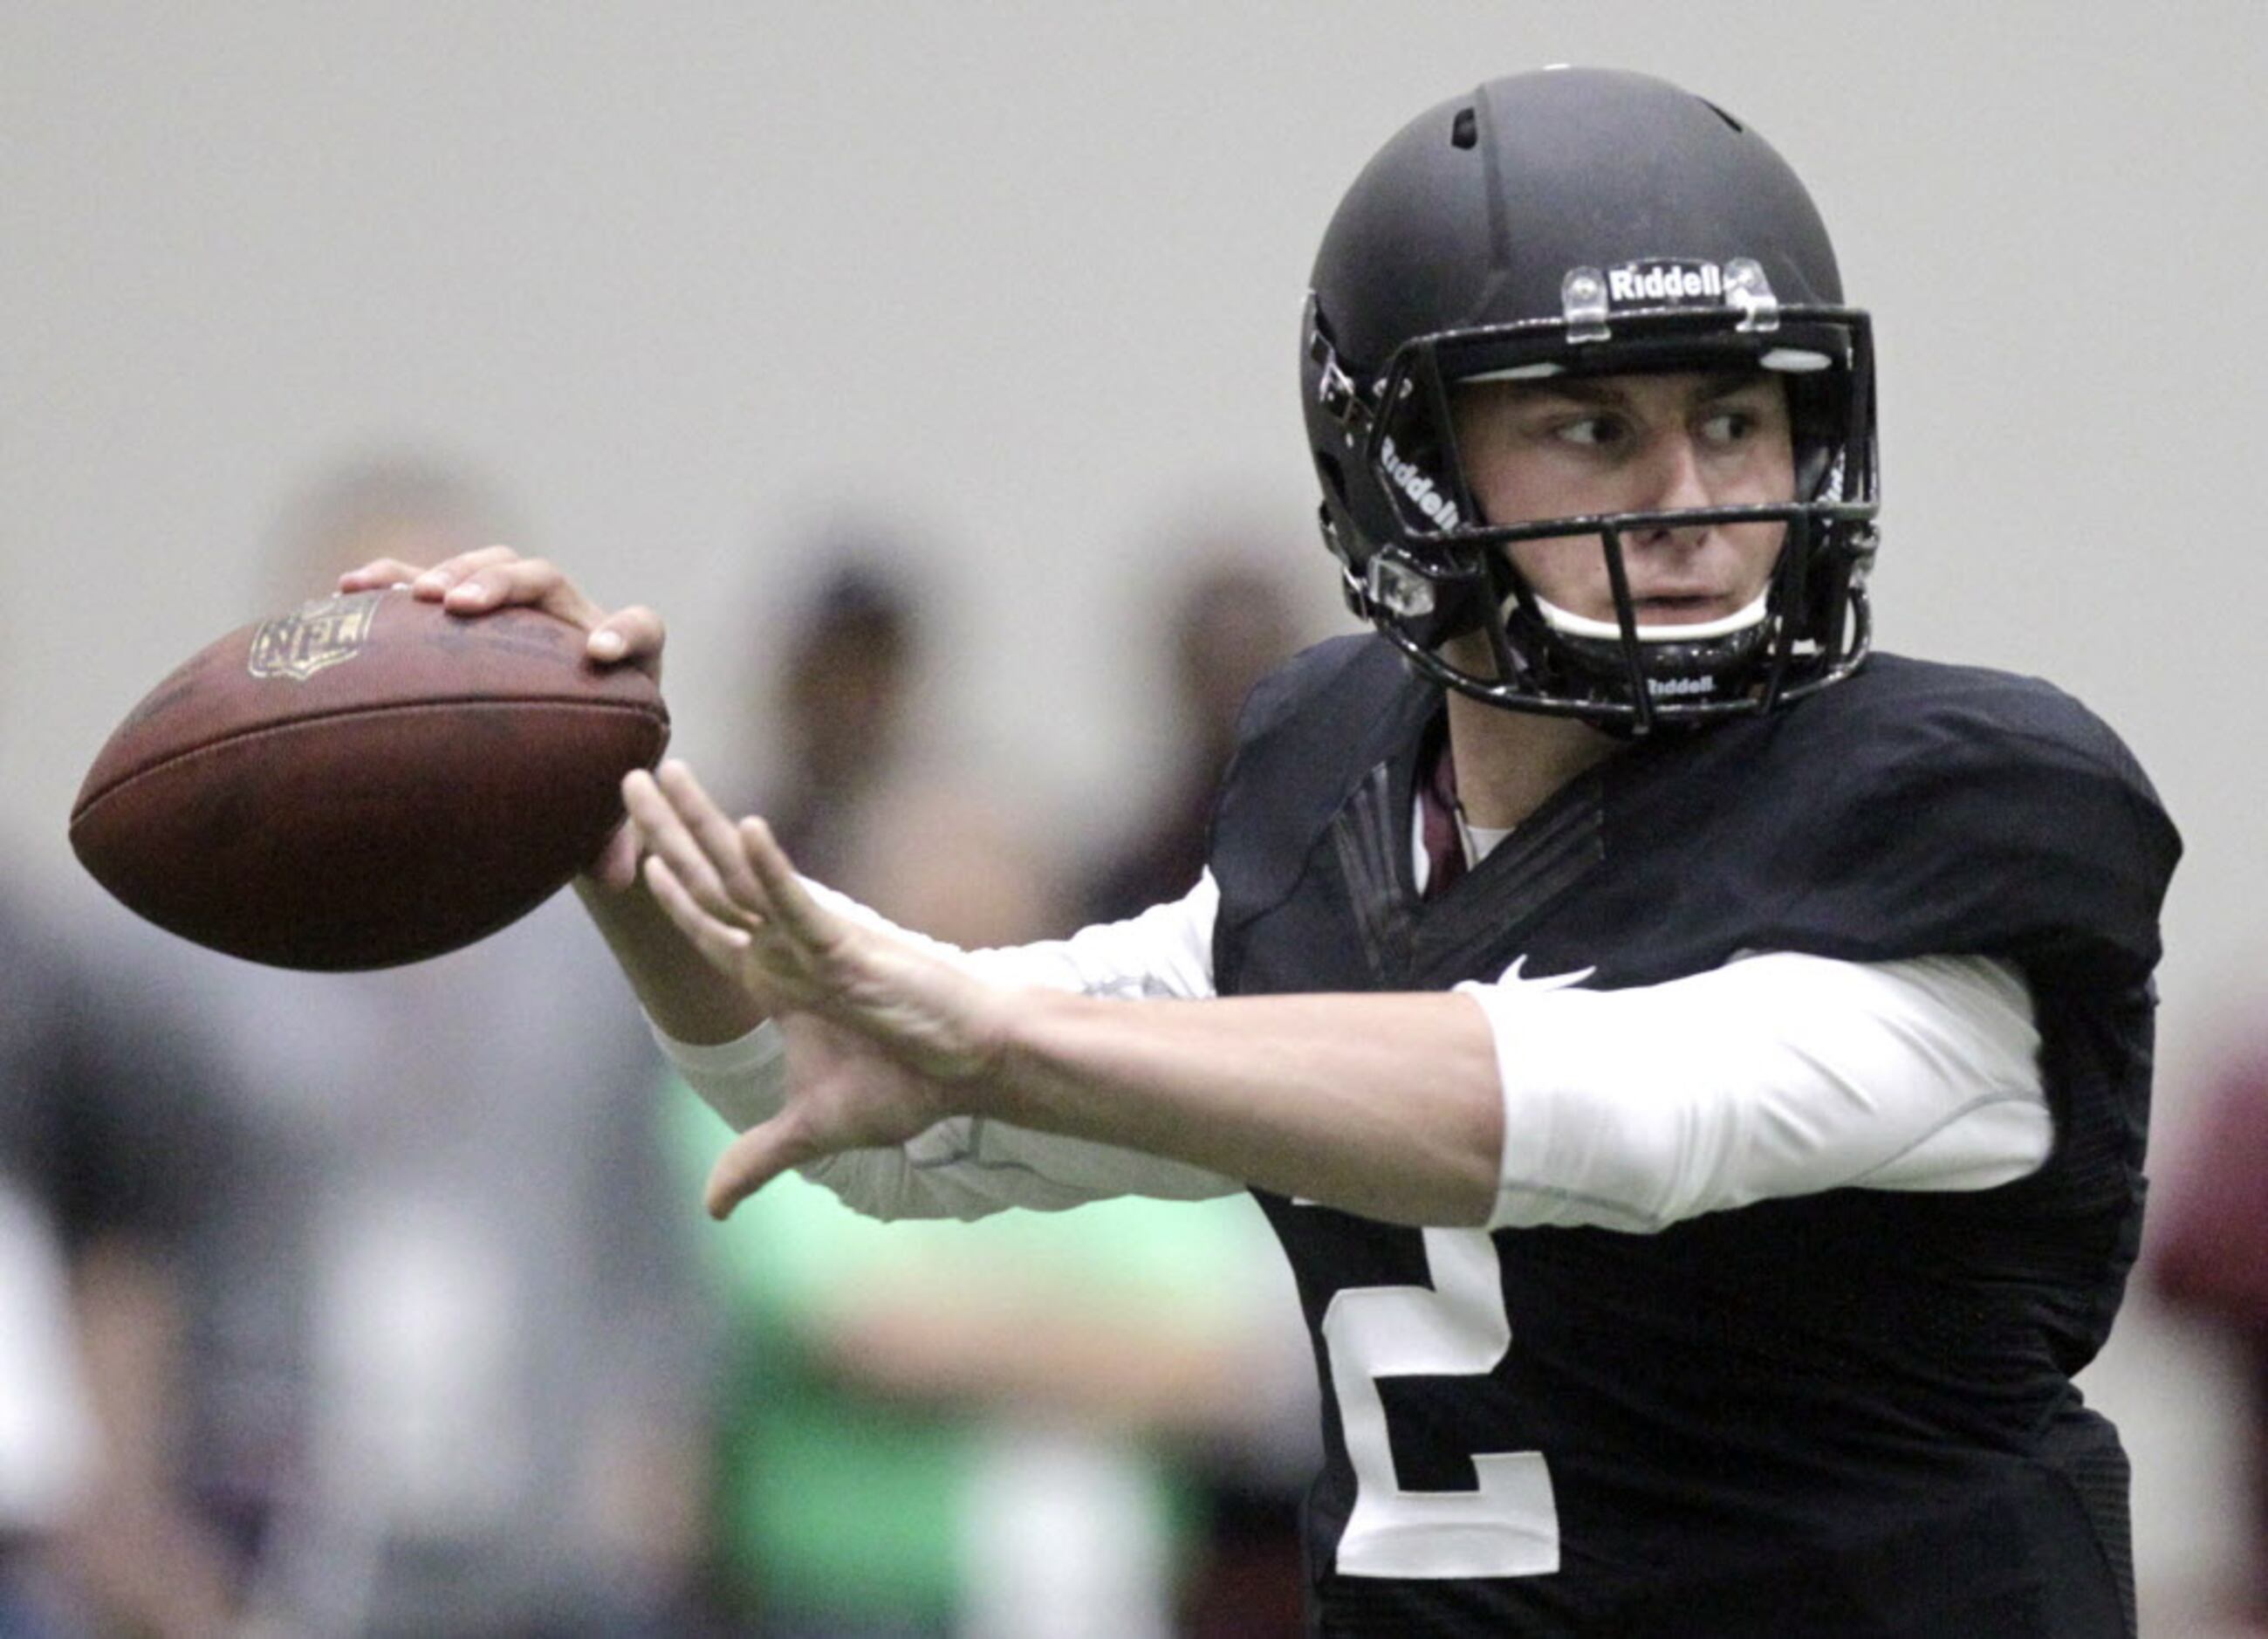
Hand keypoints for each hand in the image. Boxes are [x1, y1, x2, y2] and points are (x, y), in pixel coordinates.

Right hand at [339, 545, 665, 886]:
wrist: (551, 750)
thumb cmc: (584, 779)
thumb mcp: (597, 806)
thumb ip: (609, 834)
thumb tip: (615, 878)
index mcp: (623, 666)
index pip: (640, 630)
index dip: (624, 632)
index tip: (597, 653)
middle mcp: (573, 624)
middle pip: (547, 581)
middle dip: (505, 587)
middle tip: (463, 606)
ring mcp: (519, 612)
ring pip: (493, 567)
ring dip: (455, 573)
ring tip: (417, 598)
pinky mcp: (469, 611)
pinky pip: (428, 579)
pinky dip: (391, 578)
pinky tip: (349, 590)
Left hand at [624, 759, 1014, 1212]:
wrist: (972, 1070)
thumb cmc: (909, 1085)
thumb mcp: (815, 1130)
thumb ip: (759, 1157)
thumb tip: (711, 1209)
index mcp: (777, 980)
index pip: (706, 925)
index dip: (668, 892)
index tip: (632, 852)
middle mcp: (787, 949)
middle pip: (708, 880)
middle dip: (664, 829)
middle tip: (626, 776)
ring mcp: (813, 941)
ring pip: (739, 875)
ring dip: (697, 822)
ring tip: (661, 770)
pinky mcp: (849, 947)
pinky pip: (799, 902)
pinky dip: (769, 868)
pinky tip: (742, 827)